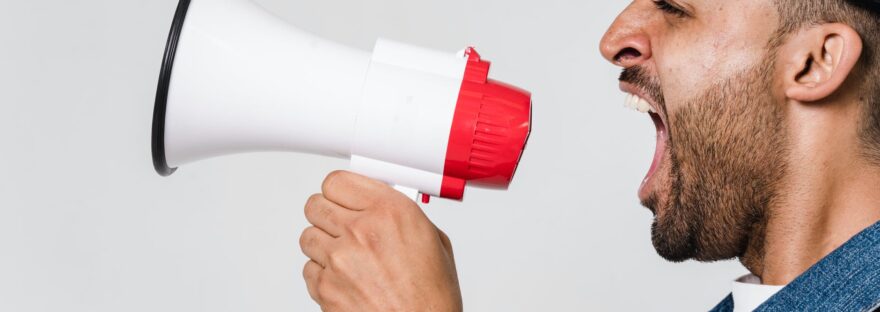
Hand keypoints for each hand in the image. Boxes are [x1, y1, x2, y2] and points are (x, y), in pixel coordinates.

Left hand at [300, 171, 461, 311]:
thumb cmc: (432, 297)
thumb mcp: (434, 242)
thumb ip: (403, 216)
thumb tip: (384, 205)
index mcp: (391, 212)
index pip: (338, 181)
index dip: (341, 190)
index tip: (345, 196)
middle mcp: (361, 231)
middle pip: (316, 204)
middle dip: (329, 213)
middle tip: (342, 224)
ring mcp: (339, 260)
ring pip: (308, 236)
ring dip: (324, 244)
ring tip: (346, 256)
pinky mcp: (325, 287)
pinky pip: (308, 268)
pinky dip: (322, 273)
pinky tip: (344, 278)